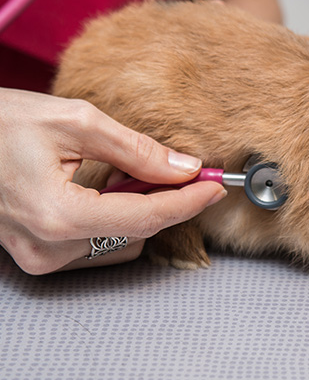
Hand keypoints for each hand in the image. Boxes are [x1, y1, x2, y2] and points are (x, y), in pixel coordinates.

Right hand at [0, 88, 226, 273]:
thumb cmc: (2, 123)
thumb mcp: (76, 122)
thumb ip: (137, 150)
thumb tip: (184, 167)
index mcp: (58, 215)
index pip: (147, 217)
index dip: (189, 201)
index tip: (216, 185)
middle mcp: (48, 248)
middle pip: (139, 232)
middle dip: (164, 199)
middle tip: (175, 167)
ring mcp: (40, 256)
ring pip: (122, 242)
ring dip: (137, 209)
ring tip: (122, 173)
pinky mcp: (37, 255)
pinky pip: (98, 244)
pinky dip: (114, 218)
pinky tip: (103, 189)